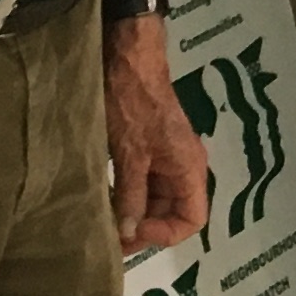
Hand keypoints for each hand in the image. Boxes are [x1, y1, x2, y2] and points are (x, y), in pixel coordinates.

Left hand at [107, 22, 208, 251]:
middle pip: (172, 211)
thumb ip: (131, 197)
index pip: (192, 219)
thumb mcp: (130, 155)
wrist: (127, 57)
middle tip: (109, 239)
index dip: (165, 233)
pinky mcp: (148, 146)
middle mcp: (183, 165)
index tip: (133, 232)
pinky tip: (103, 198)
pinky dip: (126, 193)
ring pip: (155, 198)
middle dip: (144, 227)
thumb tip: (129, 234)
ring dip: (133, 212)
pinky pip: (143, 181)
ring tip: (104, 222)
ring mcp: (166, 155)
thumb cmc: (133, 105)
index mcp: (189, 168)